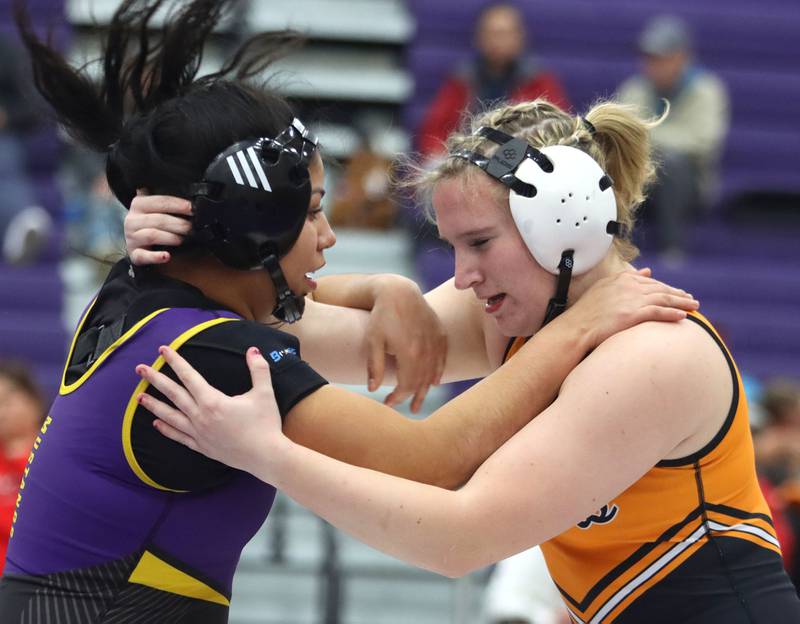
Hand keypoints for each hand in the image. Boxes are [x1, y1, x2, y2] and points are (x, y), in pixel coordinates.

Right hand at [126, 191, 191, 264]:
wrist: (140, 245)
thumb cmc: (154, 224)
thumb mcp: (156, 209)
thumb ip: (166, 202)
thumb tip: (190, 202)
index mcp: (139, 204)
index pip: (160, 201)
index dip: (178, 204)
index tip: (192, 208)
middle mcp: (132, 220)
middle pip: (159, 220)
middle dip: (179, 223)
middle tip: (191, 227)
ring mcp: (132, 238)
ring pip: (152, 235)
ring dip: (171, 237)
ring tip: (182, 239)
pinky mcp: (134, 254)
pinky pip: (144, 255)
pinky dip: (155, 257)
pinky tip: (167, 256)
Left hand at [135, 346, 286, 473]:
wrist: (265, 456)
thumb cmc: (265, 424)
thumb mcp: (264, 393)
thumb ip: (258, 369)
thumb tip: (253, 350)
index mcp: (213, 401)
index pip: (189, 376)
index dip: (175, 361)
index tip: (163, 350)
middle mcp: (200, 417)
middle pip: (173, 394)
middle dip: (155, 379)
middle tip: (140, 369)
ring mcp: (199, 433)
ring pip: (170, 416)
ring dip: (154, 405)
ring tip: (139, 397)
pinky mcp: (202, 446)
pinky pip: (179, 436)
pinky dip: (166, 430)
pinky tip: (156, 424)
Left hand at [366, 275, 446, 411]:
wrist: (400, 292)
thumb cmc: (382, 316)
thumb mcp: (373, 341)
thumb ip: (374, 366)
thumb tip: (372, 390)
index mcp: (409, 353)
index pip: (406, 385)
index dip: (398, 398)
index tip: (388, 403)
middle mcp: (426, 350)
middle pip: (421, 382)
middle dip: (413, 397)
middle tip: (407, 409)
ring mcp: (435, 342)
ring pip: (433, 373)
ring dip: (426, 390)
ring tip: (419, 402)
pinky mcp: (440, 335)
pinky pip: (442, 359)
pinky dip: (438, 372)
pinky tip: (434, 382)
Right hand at [557, 268, 698, 348]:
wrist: (576, 327)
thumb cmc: (586, 312)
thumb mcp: (605, 288)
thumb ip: (626, 278)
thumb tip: (647, 271)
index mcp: (622, 279)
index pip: (650, 281)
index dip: (666, 287)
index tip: (677, 292)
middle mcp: (629, 287)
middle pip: (661, 289)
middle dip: (678, 294)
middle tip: (692, 299)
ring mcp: (632, 300)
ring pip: (664, 299)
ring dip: (681, 302)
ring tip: (694, 307)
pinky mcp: (633, 314)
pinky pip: (658, 313)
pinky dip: (672, 314)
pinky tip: (683, 316)